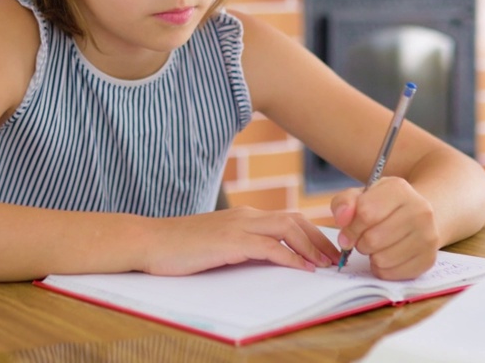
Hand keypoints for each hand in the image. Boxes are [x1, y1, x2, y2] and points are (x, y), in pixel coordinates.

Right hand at [141, 208, 340, 275]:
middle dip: (319, 238)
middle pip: (295, 219)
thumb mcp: (217, 244)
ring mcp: (238, 226)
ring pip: (288, 227)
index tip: (326, 250)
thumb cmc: (179, 247)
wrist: (149, 241)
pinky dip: (291, 256)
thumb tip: (266, 260)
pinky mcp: (230, 241)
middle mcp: (245, 216)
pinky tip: (302, 268)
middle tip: (335, 258)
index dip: (312, 232)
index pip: (288, 218)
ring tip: (325, 264)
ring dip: (311, 246)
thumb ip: (241, 247)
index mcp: (244, 216)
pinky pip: (270, 246)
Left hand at [331, 177, 439, 279]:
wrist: (416, 216)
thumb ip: (344, 203)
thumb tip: (342, 219)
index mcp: (400, 189)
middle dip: (360, 242)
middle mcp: (420, 211)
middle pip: (373, 239)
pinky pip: (391, 274)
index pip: (365, 213)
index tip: (347, 232)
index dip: (350, 227)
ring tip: (377, 246)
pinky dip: (382, 269)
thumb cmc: (383, 206)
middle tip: (363, 239)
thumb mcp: (361, 196)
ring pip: (381, 259)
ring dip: (371, 256)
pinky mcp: (429, 259)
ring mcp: (428, 236)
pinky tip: (387, 255)